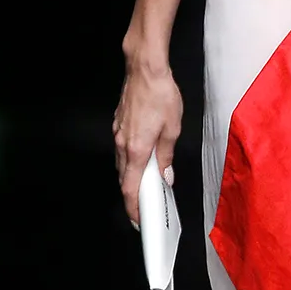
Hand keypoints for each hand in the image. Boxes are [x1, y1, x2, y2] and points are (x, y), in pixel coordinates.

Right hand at [112, 57, 182, 228]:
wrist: (145, 69)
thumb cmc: (161, 94)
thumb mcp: (173, 128)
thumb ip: (167, 155)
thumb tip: (165, 175)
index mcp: (136, 149)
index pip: (130, 187)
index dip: (133, 207)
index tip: (138, 220)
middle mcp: (122, 144)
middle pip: (123, 178)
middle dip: (133, 196)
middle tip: (145, 208)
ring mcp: (118, 134)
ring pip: (122, 164)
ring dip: (131, 177)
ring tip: (147, 186)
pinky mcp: (118, 124)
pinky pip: (122, 150)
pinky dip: (130, 161)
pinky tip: (142, 160)